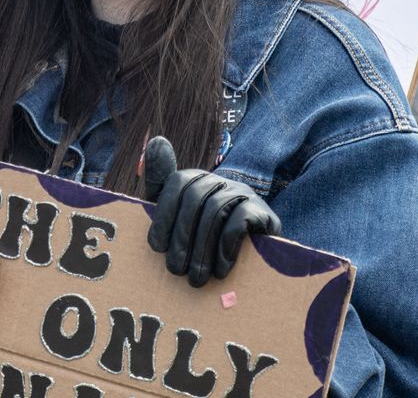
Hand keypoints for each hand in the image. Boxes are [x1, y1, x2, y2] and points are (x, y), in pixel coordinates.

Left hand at [142, 136, 280, 287]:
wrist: (253, 252)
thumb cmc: (205, 234)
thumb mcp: (178, 213)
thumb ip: (161, 184)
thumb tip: (155, 140)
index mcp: (196, 178)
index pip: (176, 183)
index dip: (163, 215)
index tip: (156, 247)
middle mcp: (220, 179)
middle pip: (195, 198)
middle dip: (182, 237)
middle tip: (175, 270)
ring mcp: (243, 193)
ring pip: (216, 211)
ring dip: (202, 248)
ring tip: (196, 277)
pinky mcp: (262, 211)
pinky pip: (240, 221)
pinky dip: (226, 247)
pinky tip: (221, 269)